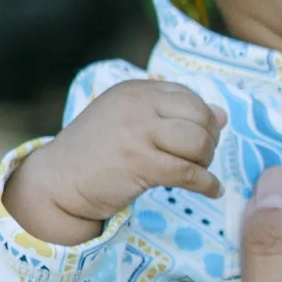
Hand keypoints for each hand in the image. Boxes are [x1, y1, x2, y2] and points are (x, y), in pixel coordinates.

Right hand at [4, 79, 226, 247]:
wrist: (58, 179)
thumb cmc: (96, 152)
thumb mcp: (132, 122)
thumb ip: (172, 115)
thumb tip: (223, 115)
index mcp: (135, 91)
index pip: (189, 97)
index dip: (204, 120)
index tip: (201, 138)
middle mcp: (137, 105)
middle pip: (200, 117)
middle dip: (210, 140)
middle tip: (201, 159)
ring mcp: (137, 133)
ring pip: (198, 143)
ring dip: (207, 162)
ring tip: (199, 172)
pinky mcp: (139, 163)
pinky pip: (189, 173)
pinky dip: (208, 184)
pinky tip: (211, 190)